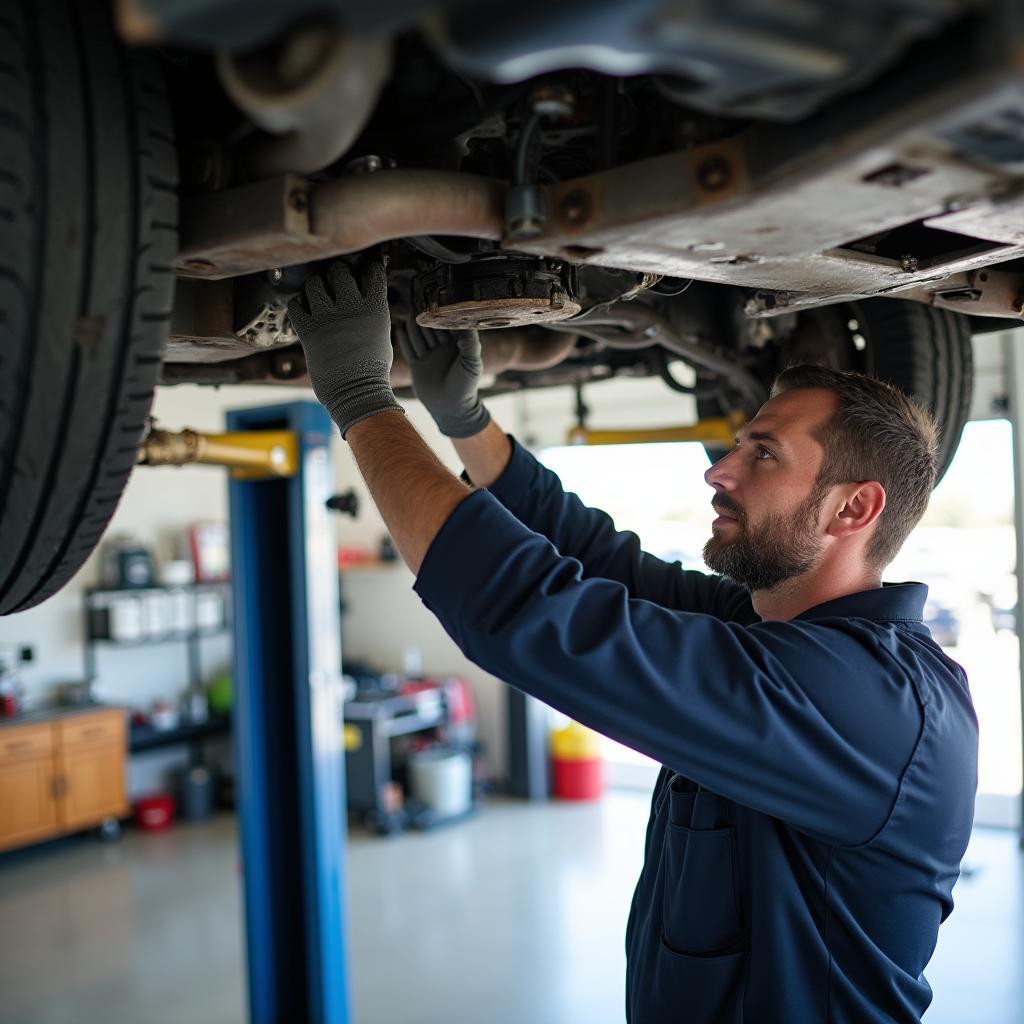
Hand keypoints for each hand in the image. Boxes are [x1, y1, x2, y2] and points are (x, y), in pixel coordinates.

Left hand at [287, 260, 403, 436]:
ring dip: (315, 287)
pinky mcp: (308, 330)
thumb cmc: (373, 369)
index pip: (372, 271)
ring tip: (318, 295)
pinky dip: (298, 304)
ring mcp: (328, 317)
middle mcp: (351, 307)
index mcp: (375, 307)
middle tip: (335, 282)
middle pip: (339, 270)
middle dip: (336, 274)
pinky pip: (295, 305)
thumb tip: (365, 301)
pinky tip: (305, 311)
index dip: (367, 269)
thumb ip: (372, 313)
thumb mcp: (382, 334)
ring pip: (314, 283)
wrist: (357, 392)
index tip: (363, 271)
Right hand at [400, 320, 490, 437]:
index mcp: (457, 345)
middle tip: (420, 312)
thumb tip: (466, 325)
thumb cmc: (465, 386)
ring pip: (419, 337)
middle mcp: (442, 348)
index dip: (441, 316)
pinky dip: (404, 340)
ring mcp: (429, 355)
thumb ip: (470, 343)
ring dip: (415, 329)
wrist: (451, 407)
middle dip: (426, 321)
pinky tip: (400, 329)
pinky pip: (409, 349)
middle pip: (431, 329)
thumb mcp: (472, 363)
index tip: (437, 307)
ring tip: (411, 319)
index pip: (448, 325)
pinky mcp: (418, 364)